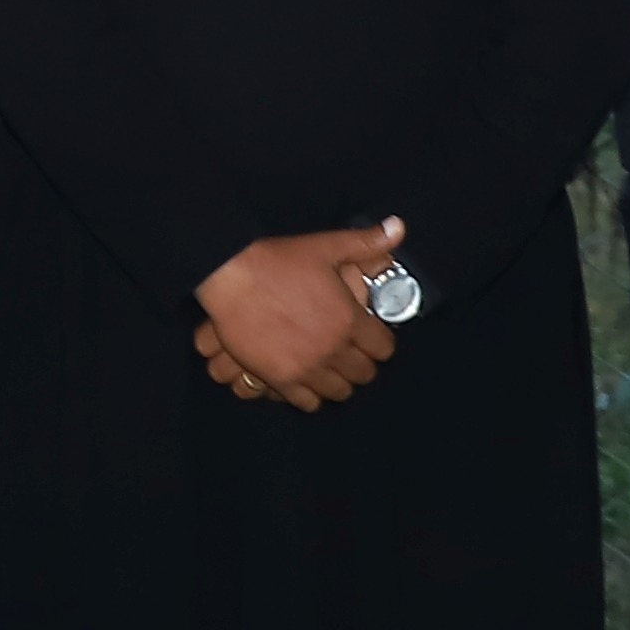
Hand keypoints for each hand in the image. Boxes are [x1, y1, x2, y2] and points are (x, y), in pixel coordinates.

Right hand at [191, 218, 406, 409]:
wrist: (231, 276)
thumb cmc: (277, 260)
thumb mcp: (325, 246)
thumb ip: (366, 242)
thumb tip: (398, 227)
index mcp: (349, 320)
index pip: (384, 348)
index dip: (380, 341)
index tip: (370, 334)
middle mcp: (332, 350)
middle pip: (364, 374)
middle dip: (361, 361)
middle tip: (349, 349)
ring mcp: (306, 368)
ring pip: (339, 392)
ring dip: (338, 379)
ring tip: (328, 365)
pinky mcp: (279, 378)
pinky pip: (307, 403)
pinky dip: (310, 394)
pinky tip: (305, 378)